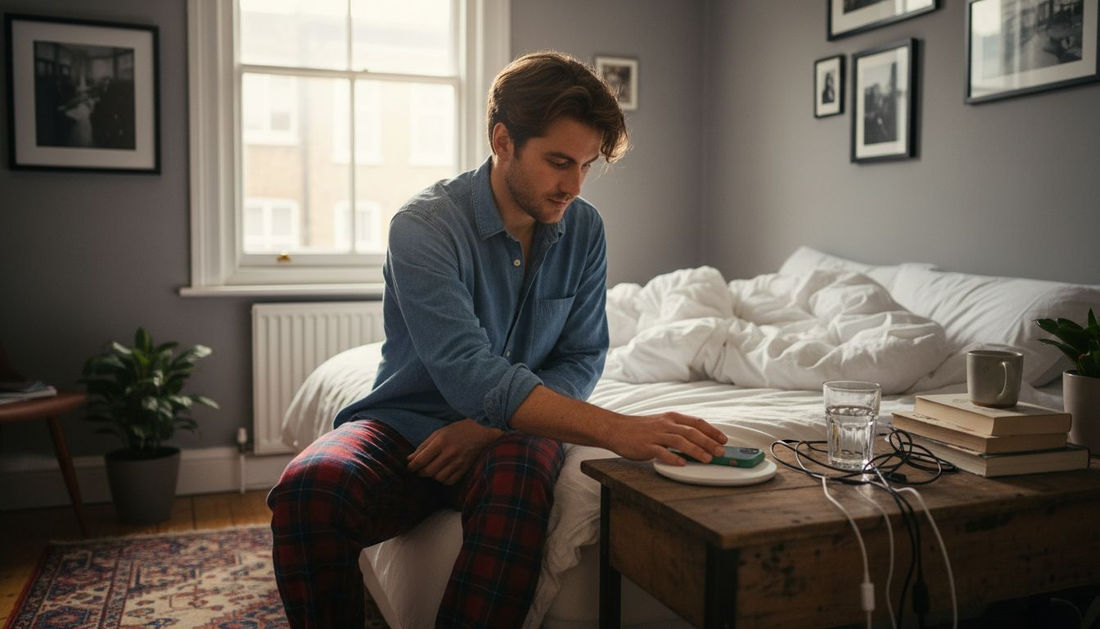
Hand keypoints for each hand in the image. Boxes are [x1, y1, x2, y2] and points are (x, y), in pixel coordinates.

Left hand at [407, 419, 502, 484]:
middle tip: (419, 470)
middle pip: (428, 471)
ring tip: (432, 470)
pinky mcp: (465, 469)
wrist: (481, 432)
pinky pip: (449, 481)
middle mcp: (449, 453)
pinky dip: (443, 480)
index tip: (409, 468)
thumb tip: (410, 459)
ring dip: (432, 476)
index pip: (421, 459)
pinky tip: (442, 472)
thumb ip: (424, 446)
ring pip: (438, 478)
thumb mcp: (439, 433)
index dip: (412, 466)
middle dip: (420, 472)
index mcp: (441, 442)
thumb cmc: (457, 431)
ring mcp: (458, 462)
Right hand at [606, 412, 727, 466]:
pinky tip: (682, 464)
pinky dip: (673, 458)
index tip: (724, 439)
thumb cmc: (641, 429)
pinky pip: (661, 452)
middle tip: (720, 452)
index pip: (696, 422)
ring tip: (707, 459)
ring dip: (695, 450)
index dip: (712, 430)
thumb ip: (678, 430)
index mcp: (672, 417)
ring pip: (680, 441)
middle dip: (708, 442)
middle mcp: (666, 424)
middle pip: (691, 432)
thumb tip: (700, 441)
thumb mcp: (662, 423)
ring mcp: (656, 435)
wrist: (616, 429)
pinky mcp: (646, 446)